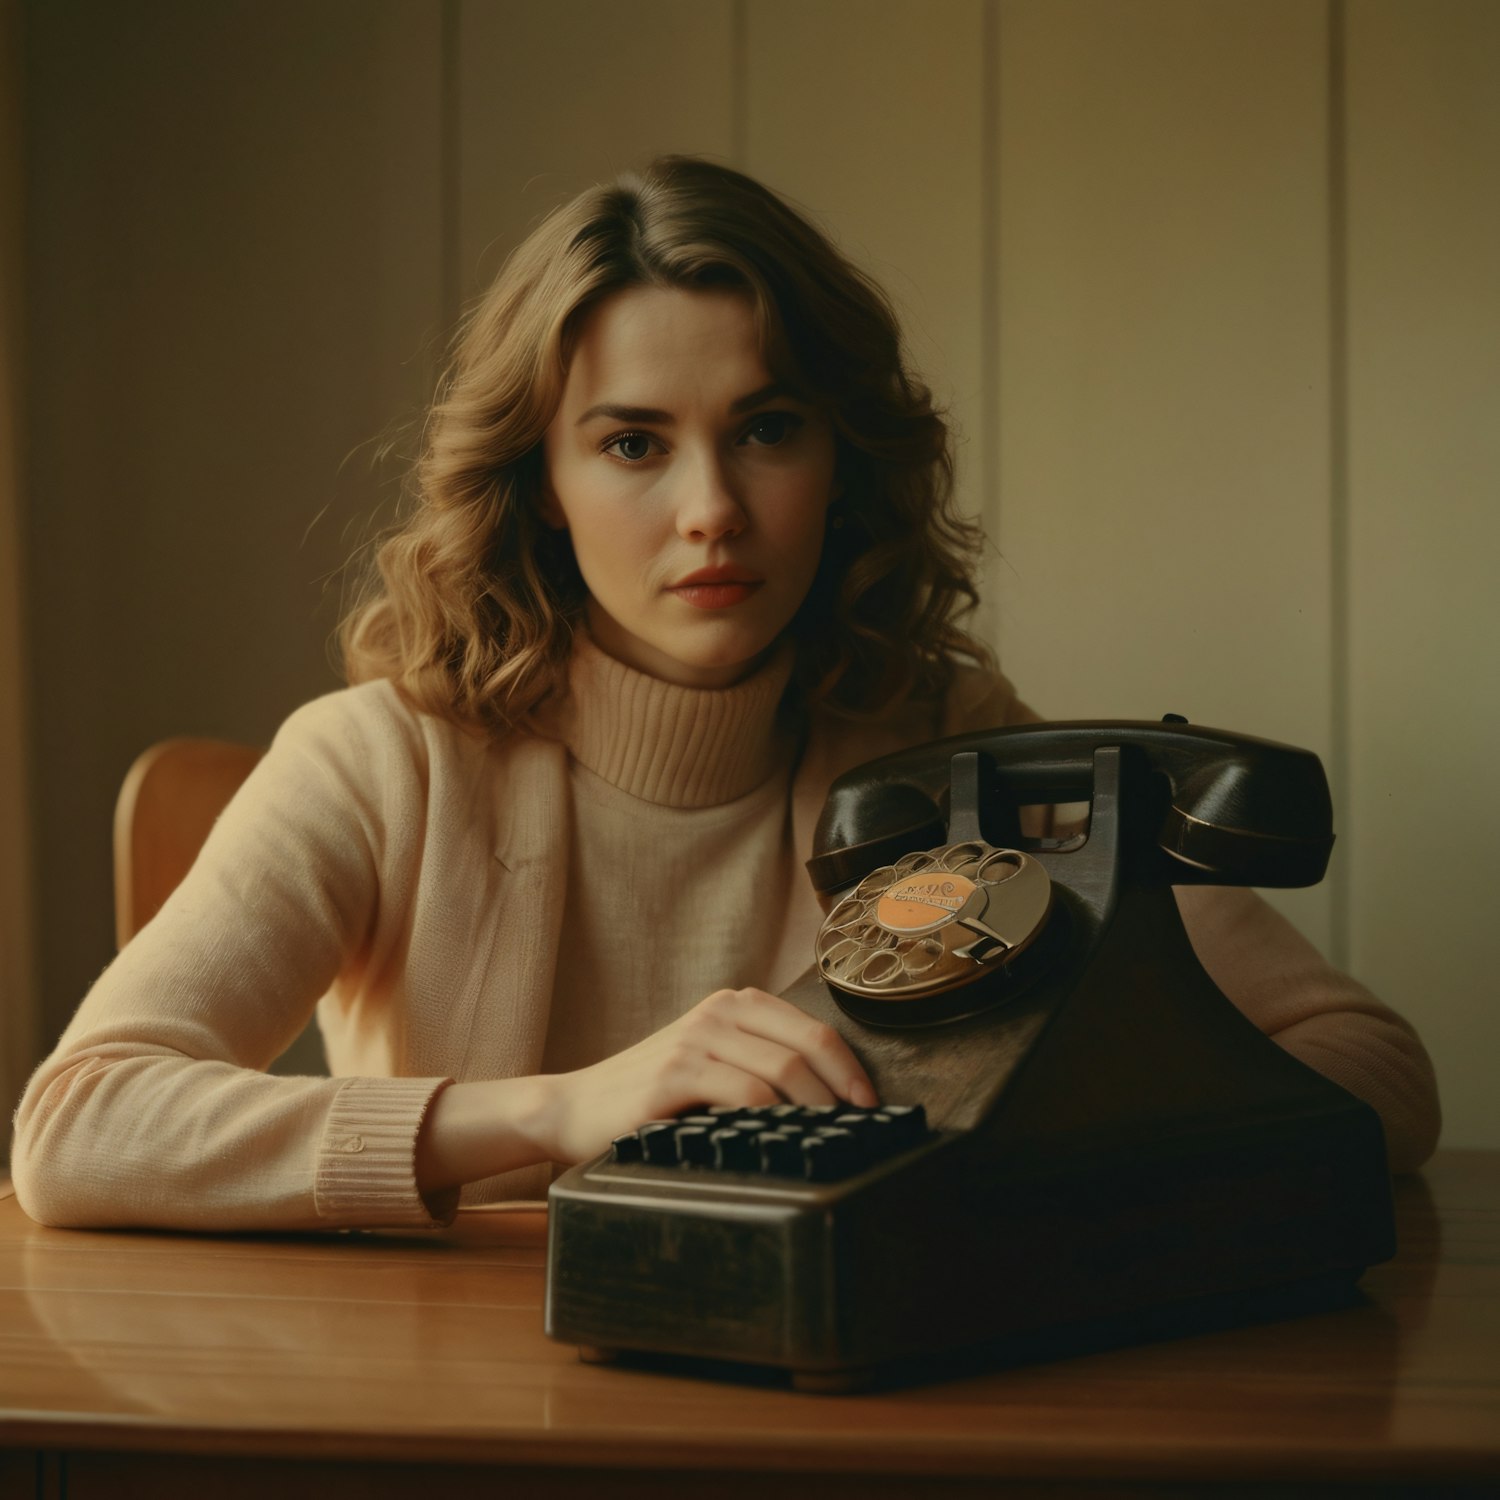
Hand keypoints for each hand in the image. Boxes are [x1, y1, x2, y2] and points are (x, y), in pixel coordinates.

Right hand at [538, 987, 877, 1164]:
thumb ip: (757, 1060)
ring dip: (816, 1111)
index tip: (870, 1106)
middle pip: (806, 1047)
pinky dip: (774, 1118)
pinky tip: (784, 1139)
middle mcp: (718, 1014)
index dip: (850, 1068)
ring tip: (828, 1141)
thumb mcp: (709, 1059)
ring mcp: (695, 1041)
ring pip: (782, 1070)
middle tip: (859, 1129)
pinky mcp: (673, 1075)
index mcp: (733, 1005)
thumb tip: (830, 1097)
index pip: (813, 1029)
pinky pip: (743, 1093)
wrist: (574, 1107)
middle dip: (843, 1091)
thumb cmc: (650, 1092)